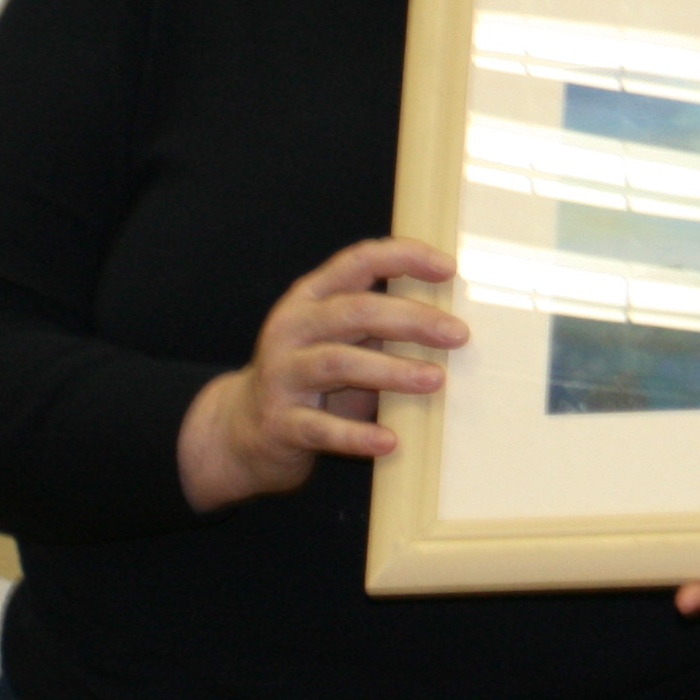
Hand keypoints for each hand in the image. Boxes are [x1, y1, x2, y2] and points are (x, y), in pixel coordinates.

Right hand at [177, 237, 462, 510]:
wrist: (241, 430)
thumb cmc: (310, 379)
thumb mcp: (338, 340)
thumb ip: (378, 325)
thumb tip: (450, 322)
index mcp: (310, 298)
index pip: (358, 261)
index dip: (404, 258)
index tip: (449, 269)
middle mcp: (292, 328)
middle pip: (356, 311)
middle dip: (412, 319)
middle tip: (458, 335)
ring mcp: (282, 374)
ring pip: (340, 362)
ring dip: (392, 370)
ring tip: (435, 380)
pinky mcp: (280, 422)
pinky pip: (322, 428)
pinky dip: (357, 435)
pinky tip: (389, 442)